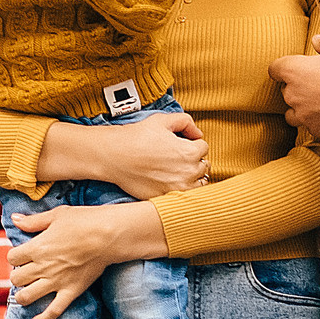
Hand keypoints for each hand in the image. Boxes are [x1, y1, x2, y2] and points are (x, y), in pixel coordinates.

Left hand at [7, 200, 164, 318]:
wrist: (109, 235)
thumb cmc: (84, 221)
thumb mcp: (56, 215)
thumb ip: (33, 221)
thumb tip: (15, 219)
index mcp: (37, 247)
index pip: (12, 258)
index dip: (15, 257)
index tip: (22, 255)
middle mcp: (43, 267)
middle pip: (16, 278)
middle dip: (17, 276)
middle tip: (26, 272)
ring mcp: (56, 282)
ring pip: (27, 297)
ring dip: (22, 296)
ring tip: (26, 292)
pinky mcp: (71, 291)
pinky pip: (53, 311)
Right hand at [44, 109, 207, 198]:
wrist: (115, 156)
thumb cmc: (137, 136)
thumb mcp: (162, 120)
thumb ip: (186, 122)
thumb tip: (197, 133)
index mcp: (190, 152)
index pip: (204, 147)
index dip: (192, 143)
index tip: (181, 143)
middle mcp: (188, 173)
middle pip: (203, 166)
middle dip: (194, 160)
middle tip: (178, 156)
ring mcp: (177, 189)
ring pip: (198, 184)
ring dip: (192, 177)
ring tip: (177, 170)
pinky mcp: (166, 198)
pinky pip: (183, 197)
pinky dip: (180, 190)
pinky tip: (169, 181)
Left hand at [272, 35, 319, 137]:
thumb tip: (316, 40)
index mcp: (294, 70)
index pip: (274, 68)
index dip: (281, 68)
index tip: (288, 69)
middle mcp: (292, 93)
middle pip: (284, 90)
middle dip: (296, 87)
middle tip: (315, 83)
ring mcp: (302, 114)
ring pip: (291, 112)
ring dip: (299, 107)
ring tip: (316, 102)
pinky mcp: (313, 128)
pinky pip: (309, 125)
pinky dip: (315, 121)